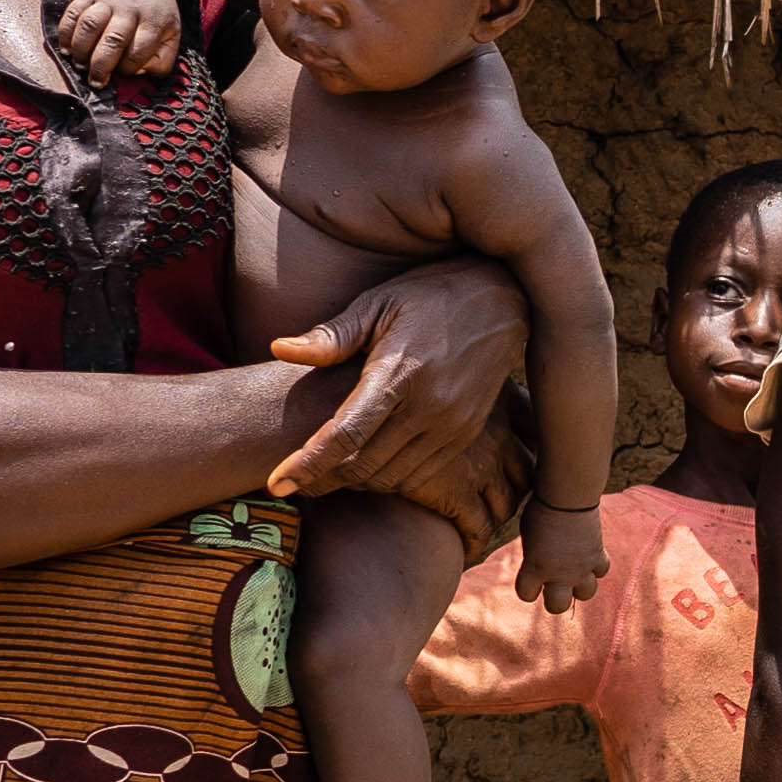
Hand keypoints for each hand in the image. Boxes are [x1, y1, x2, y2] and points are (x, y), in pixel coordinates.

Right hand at [57, 0, 184, 79]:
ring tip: (80, 65)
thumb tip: (140, 72)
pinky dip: (65, 33)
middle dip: (100, 66)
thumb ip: (162, 59)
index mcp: (153, 22)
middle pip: (112, 40)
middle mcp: (130, 9)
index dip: (127, 69)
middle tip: (95, 82)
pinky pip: (72, 13)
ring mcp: (108, 0)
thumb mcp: (172, 36)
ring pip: (89, 24)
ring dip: (80, 50)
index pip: (137, 52)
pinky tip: (67, 49)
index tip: (122, 74)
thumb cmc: (156, 17)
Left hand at [267, 263, 532, 514]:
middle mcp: (428, 407)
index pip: (346, 434)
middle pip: (363, 465)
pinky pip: (418, 475)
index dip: (308, 463)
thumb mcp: (379, 303)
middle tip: (294, 482)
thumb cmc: (431, 296)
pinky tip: (368, 466)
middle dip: (322, 480)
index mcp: (399, 373)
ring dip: (353, 483)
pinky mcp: (465, 435)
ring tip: (325, 476)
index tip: (277, 484)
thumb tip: (279, 349)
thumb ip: (332, 336)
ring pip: (389, 477)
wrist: (503, 300)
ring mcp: (450, 426)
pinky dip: (386, 479)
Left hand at [521, 502, 605, 608]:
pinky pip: (601, 571)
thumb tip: (539, 559)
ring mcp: (580, 567)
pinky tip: (588, 555)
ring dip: (579, 585)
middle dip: (555, 599)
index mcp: (534, 568)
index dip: (527, 587)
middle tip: (553, 584)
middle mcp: (558, 574)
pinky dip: (596, 566)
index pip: (526, 595)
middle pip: (558, 607)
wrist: (568, 495)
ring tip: (574, 572)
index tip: (530, 577)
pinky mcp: (597, 555)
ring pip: (586, 593)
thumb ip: (533, 553)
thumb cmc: (541, 509)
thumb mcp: (528, 534)